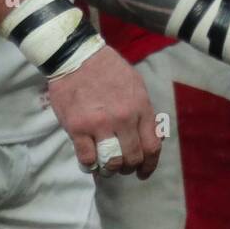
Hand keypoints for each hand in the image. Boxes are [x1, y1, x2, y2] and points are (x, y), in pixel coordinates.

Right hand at [47, 45, 160, 178]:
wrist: (77, 56)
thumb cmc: (108, 70)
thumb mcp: (136, 85)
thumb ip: (144, 112)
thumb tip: (152, 137)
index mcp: (140, 107)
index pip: (152, 147)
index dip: (149, 165)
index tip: (143, 172)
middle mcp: (123, 118)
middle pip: (132, 158)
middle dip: (129, 168)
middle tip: (122, 167)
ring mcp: (99, 124)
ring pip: (112, 162)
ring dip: (110, 169)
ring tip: (106, 166)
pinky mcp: (77, 127)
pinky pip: (87, 158)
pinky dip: (90, 165)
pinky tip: (90, 160)